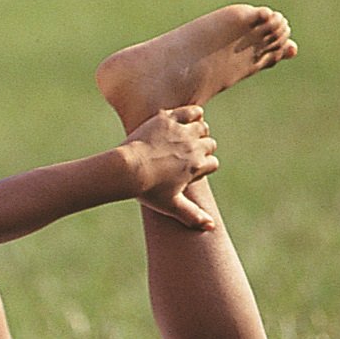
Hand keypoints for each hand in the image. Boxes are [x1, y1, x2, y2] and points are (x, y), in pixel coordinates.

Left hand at [121, 105, 218, 229]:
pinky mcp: (167, 119)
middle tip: (186, 154)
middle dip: (202, 149)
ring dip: (198, 131)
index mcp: (196, 166)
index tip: (191, 171)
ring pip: (202, 127)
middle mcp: (193, 147)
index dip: (203, 167)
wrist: (126, 169)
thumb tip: (212, 227)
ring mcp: (181, 131)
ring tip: (185, 138)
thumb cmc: (147, 190)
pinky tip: (186, 119)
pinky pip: (190, 111)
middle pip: (210, 144)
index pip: (213, 163)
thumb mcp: (171, 205)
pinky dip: (192, 114)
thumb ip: (192, 215)